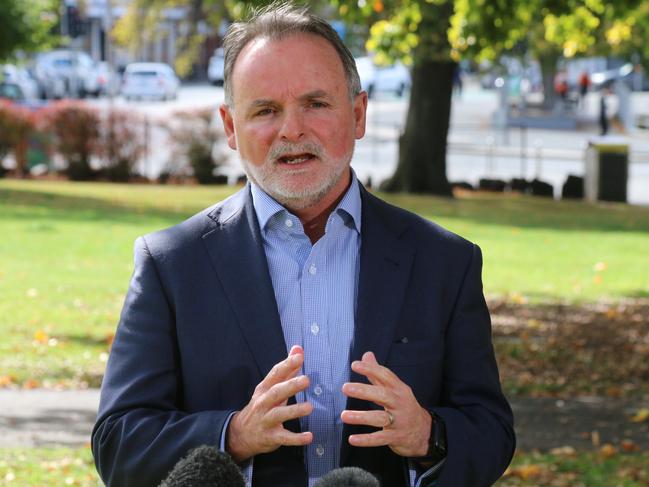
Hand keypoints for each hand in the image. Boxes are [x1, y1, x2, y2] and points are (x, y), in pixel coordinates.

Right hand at [226, 345, 312, 461]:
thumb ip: (287, 370)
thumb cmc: (262, 406)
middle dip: (290, 386)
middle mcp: (263, 403)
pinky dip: (296, 438)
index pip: (275, 374)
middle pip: (276, 393)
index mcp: (264, 389)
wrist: (241, 434)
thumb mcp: (271, 388)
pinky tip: (309, 437)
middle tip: (306, 380)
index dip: (286, 364)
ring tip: (309, 407)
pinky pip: (283, 437)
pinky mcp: (270, 437)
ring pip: (279, 414)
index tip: (299, 356)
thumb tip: (298, 349)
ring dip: (294, 411)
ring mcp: (265, 420)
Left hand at [341, 351, 431, 457]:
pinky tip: (352, 439)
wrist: (424, 432)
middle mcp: (400, 403)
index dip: (371, 369)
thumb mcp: (394, 388)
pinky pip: (380, 438)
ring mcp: (399, 421)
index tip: (355, 365)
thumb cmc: (404, 406)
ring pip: (380, 418)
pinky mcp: (396, 437)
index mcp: (399, 389)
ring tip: (344, 415)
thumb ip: (378, 374)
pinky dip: (366, 440)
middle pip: (383, 395)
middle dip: (364, 391)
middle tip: (345, 387)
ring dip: (362, 416)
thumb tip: (366, 355)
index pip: (385, 375)